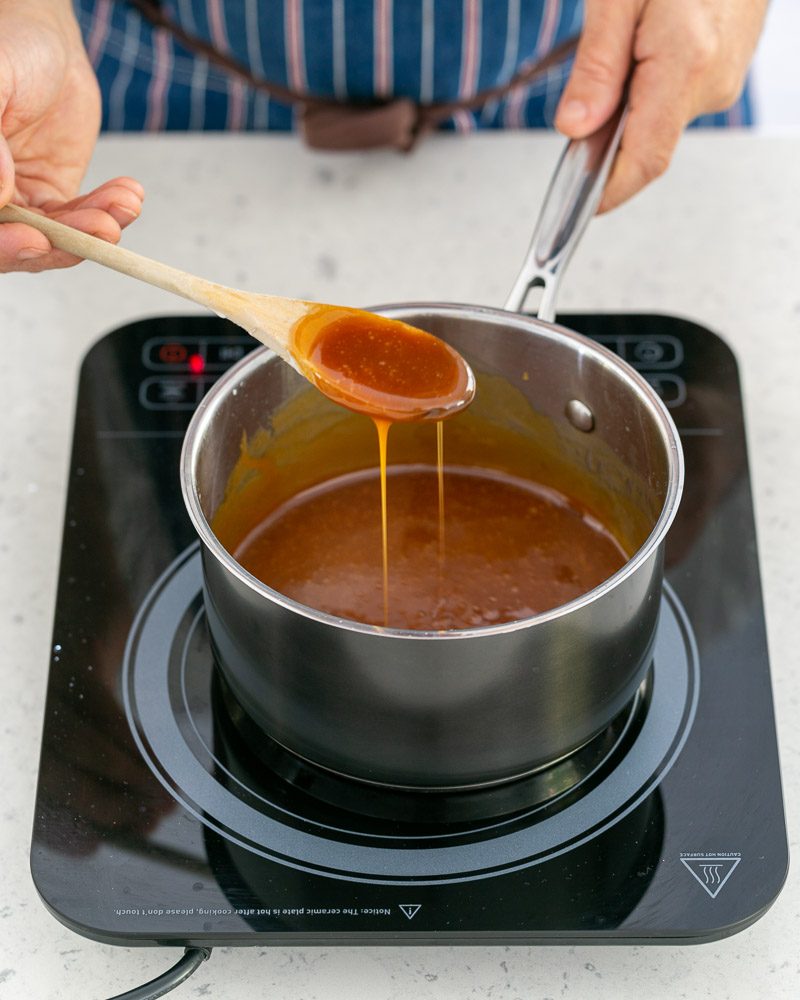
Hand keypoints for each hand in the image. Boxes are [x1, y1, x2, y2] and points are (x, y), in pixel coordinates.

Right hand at [0, 0, 143, 271]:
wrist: (46, 46)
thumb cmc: (11, 54)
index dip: (4, 244)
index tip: (36, 238)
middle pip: (16, 246)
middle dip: (61, 244)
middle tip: (100, 231)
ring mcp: (22, 205)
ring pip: (56, 239)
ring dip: (94, 229)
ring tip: (125, 206)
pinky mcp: (55, 200)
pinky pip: (82, 221)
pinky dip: (110, 212)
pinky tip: (129, 195)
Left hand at [555, 0, 768, 211]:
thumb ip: (597, 66)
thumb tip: (574, 129)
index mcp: (686, 63)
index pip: (644, 159)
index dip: (608, 192)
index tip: (580, 209)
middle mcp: (712, 81)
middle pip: (648, 145)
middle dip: (607, 144)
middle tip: (578, 116)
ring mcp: (724, 78)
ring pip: (659, 121)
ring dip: (627, 110)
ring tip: (619, 51)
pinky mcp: (725, 69)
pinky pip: (676, 100)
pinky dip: (647, 93)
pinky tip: (640, 52)